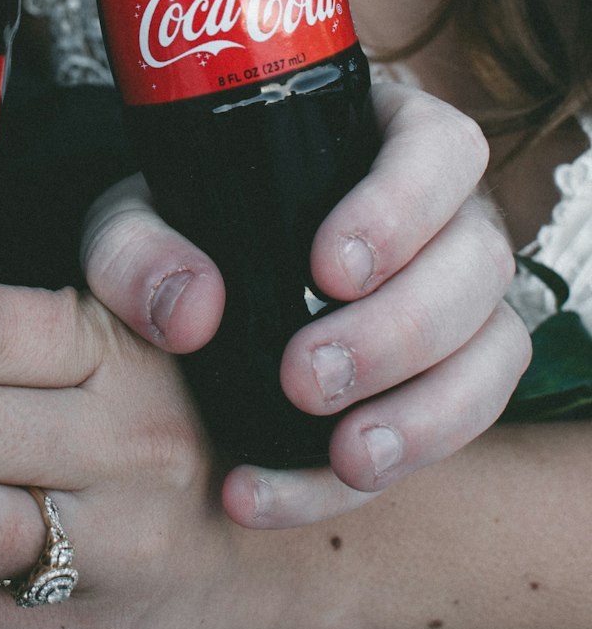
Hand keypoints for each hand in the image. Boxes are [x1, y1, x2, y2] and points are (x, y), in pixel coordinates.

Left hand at [80, 83, 528, 526]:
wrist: (191, 312)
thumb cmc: (179, 235)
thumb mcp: (134, 222)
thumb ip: (135, 251)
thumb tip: (192, 311)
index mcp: (386, 142)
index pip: (439, 148)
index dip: (402, 206)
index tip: (329, 268)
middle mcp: (445, 219)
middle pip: (478, 261)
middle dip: (402, 329)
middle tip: (307, 377)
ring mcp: (464, 302)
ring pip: (495, 349)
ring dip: (428, 412)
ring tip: (344, 455)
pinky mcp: (455, 381)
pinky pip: (458, 427)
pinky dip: (389, 466)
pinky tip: (302, 486)